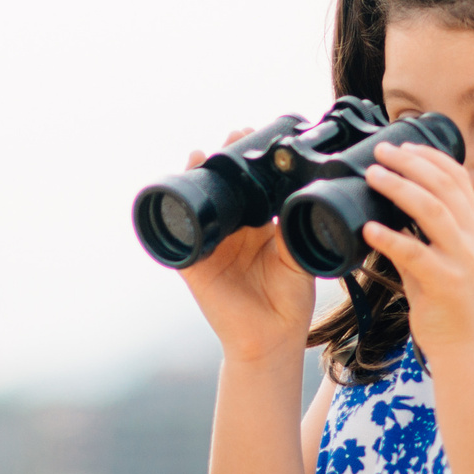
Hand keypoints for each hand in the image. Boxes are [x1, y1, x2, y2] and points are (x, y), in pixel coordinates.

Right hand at [174, 133, 315, 363]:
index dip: (251, 163)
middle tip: (233, 135)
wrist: (271, 338)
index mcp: (258, 228)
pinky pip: (180, 236)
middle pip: (223, 188)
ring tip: (201, 154)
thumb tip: (293, 199)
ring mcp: (212, 246)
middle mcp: (233, 232)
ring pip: (199, 204)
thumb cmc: (289, 302)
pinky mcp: (194, 263)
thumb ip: (292, 233)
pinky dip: (176, 215)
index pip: (250, 188)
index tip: (255, 137)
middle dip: (223, 160)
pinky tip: (178, 193)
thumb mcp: (297, 260)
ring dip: (197, 176)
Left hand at [358, 142, 473, 366]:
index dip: (431, 156)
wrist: (463, 348)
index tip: (403, 145)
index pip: (458, 178)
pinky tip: (368, 229)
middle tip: (380, 153)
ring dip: (400, 188)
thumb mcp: (438, 258)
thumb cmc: (444, 302)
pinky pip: (415, 254)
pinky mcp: (446, 283)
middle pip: (444, 186)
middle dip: (411, 163)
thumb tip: (391, 205)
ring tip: (373, 175)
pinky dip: (389, 237)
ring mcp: (463, 260)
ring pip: (433, 211)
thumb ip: (422, 232)